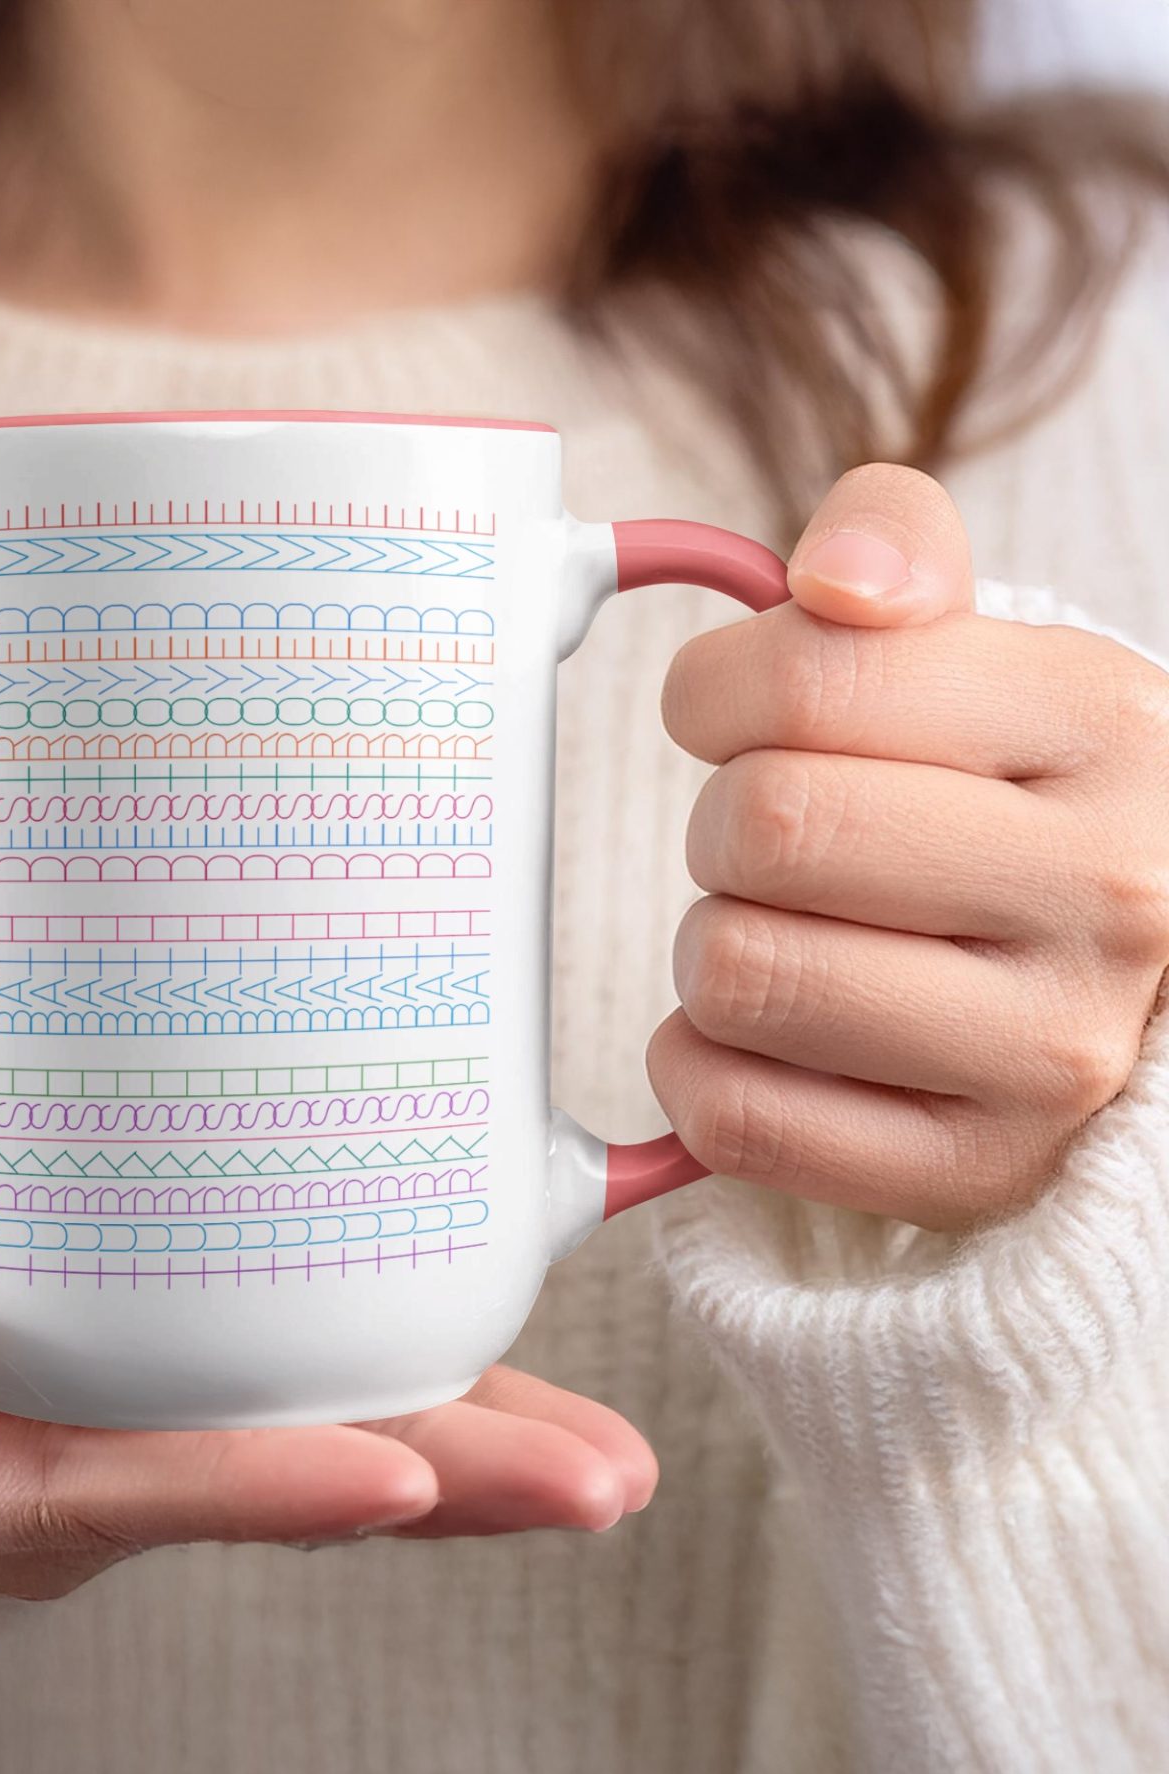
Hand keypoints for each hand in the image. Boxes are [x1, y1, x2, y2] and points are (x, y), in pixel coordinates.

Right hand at [0, 1117, 657, 1598]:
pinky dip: (387, 1368)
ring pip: (287, 1446)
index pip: (108, 1493)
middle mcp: (38, 1475)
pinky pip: (264, 1381)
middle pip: (249, 1487)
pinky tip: (492, 1341)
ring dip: (451, 1448)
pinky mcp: (120, 1372)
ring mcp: (91, 1431)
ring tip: (604, 1452)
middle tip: (601, 1478)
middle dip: (430, 1487)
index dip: (253, 1488)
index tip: (394, 1474)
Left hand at [651, 464, 1168, 1231]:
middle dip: (720, 824)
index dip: (713, 692)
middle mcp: (1108, 892)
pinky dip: (700, 1066)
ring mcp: (1050, 1053)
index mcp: (1103, 722)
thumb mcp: (984, 650)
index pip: (807, 680)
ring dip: (712, 946)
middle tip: (767, 840)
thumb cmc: (1008, 797)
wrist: (1125, 977)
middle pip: (762, 828)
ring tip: (782, 932)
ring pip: (738, 973)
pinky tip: (759, 1035)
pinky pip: (736, 1116)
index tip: (729, 715)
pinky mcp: (974, 1171)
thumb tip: (833, 578)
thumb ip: (894, 549)